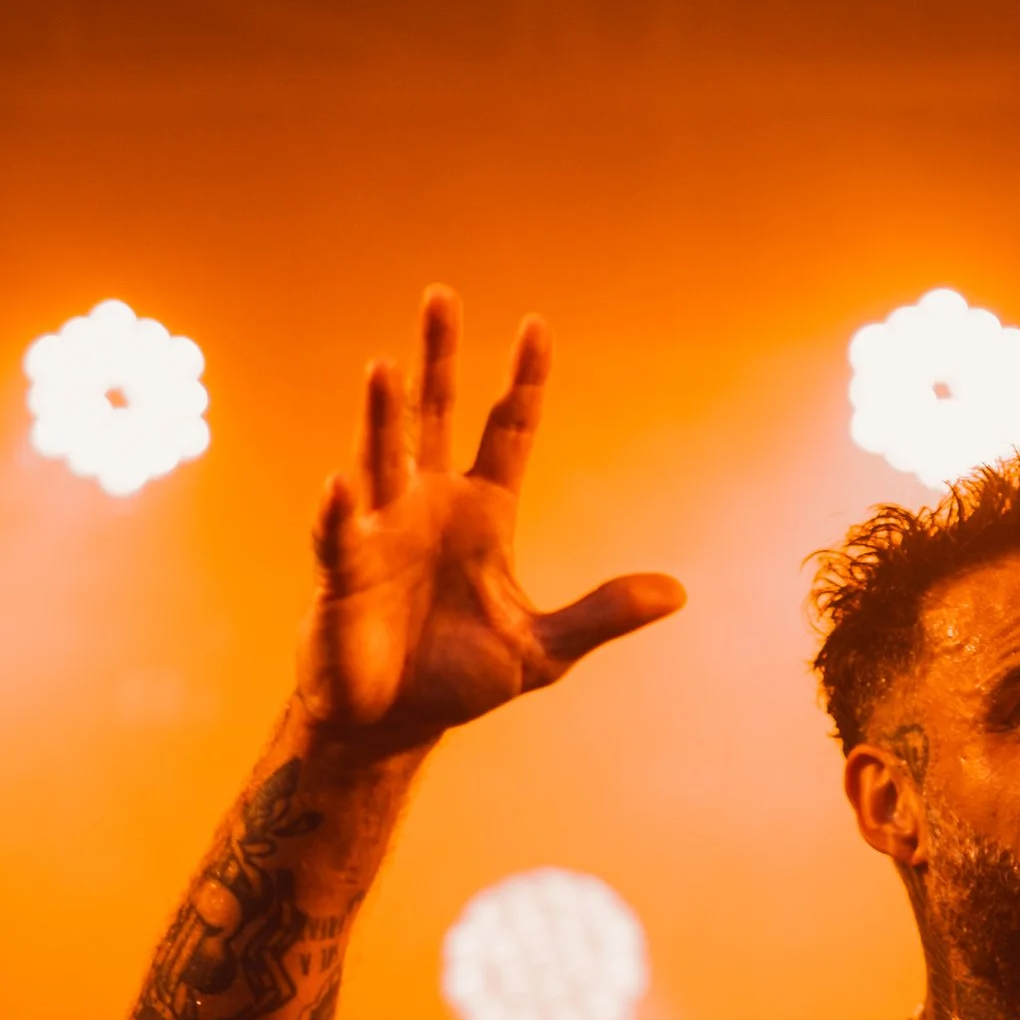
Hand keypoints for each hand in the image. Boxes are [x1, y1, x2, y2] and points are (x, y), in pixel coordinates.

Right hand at [298, 286, 683, 753]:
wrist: (394, 723)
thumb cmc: (461, 677)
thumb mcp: (546, 648)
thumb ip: (605, 614)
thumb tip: (679, 592)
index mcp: (482, 513)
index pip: (506, 432)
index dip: (522, 383)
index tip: (536, 327)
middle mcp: (428, 506)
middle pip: (434, 417)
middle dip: (436, 360)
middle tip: (441, 296)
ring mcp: (381, 533)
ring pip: (381, 459)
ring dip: (383, 416)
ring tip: (384, 367)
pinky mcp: (343, 576)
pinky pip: (340, 537)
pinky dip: (340, 512)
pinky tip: (342, 484)